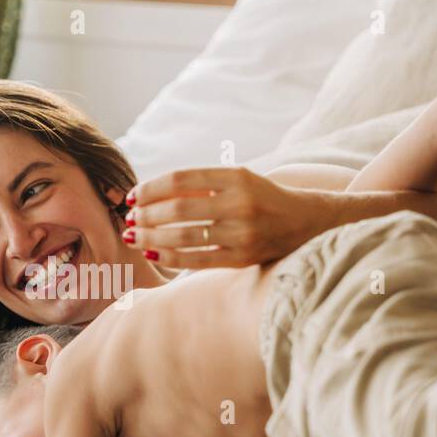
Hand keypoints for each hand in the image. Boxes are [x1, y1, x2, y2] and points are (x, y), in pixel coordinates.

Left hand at [123, 167, 318, 267]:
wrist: (307, 222)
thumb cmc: (261, 198)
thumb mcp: (238, 179)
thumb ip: (201, 185)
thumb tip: (149, 195)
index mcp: (237, 176)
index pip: (180, 180)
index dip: (150, 188)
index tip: (131, 196)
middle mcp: (240, 203)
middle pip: (178, 209)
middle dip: (146, 215)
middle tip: (129, 219)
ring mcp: (242, 233)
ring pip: (184, 236)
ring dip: (151, 237)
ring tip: (133, 236)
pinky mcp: (243, 257)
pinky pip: (197, 260)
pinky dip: (170, 257)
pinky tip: (152, 253)